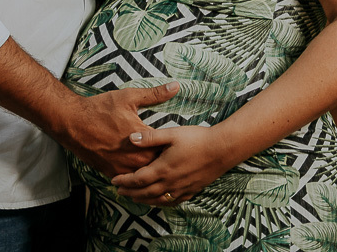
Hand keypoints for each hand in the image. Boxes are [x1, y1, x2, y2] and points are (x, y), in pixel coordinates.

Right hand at [60, 82, 179, 177]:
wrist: (72, 122)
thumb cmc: (100, 108)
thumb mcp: (129, 97)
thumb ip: (155, 94)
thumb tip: (176, 86)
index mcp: (142, 138)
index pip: (167, 147)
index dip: (175, 146)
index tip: (180, 143)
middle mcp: (133, 156)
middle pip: (158, 164)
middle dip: (165, 159)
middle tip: (173, 155)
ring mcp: (122, 167)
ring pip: (145, 174)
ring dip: (151, 169)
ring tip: (158, 163)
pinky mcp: (111, 173)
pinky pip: (130, 179)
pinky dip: (136, 175)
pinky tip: (140, 168)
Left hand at [110, 125, 233, 205]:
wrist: (222, 149)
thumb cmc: (198, 139)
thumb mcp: (172, 133)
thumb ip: (151, 137)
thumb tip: (130, 138)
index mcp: (163, 168)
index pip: (138, 179)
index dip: (124, 181)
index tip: (114, 180)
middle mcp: (170, 182)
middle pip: (145, 193)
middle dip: (130, 193)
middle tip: (119, 192)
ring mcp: (181, 188)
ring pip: (157, 200)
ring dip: (143, 200)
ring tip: (134, 197)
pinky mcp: (191, 190)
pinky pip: (172, 201)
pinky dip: (161, 203)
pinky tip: (159, 200)